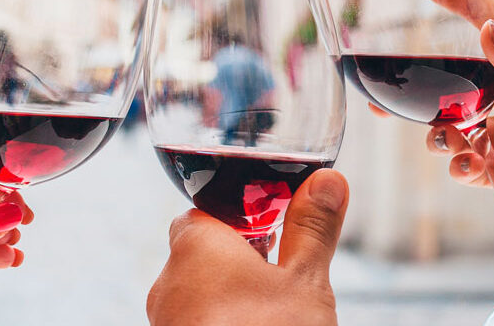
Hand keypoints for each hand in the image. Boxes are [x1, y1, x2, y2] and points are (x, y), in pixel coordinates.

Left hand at [147, 169, 347, 325]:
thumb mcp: (305, 281)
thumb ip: (314, 228)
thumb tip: (327, 182)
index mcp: (194, 245)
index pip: (208, 210)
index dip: (244, 216)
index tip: (276, 230)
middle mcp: (169, 281)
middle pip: (204, 253)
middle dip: (242, 262)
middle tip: (283, 278)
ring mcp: (165, 322)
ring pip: (200, 294)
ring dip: (233, 298)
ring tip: (274, 316)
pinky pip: (198, 324)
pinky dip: (224, 324)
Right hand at [393, 0, 493, 227]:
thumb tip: (486, 35)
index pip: (481, 12)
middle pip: (453, 78)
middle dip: (417, 87)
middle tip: (382, 99)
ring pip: (456, 126)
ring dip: (438, 134)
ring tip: (444, 142)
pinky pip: (477, 168)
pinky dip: (462, 168)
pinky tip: (468, 168)